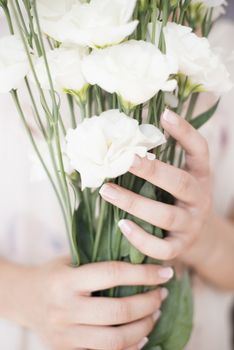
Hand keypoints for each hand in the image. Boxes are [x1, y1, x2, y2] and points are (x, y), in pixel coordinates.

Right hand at [21, 257, 170, 349]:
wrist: (23, 298)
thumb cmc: (52, 274)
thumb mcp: (71, 260)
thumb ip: (100, 260)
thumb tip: (141, 255)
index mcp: (66, 281)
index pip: (113, 274)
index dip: (144, 273)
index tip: (165, 272)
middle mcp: (65, 309)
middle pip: (119, 311)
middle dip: (149, 303)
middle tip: (162, 294)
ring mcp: (66, 335)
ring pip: (116, 340)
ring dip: (144, 327)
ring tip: (155, 314)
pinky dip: (129, 347)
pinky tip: (140, 335)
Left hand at [99, 109, 212, 261]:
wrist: (199, 237)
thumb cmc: (179, 200)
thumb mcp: (180, 177)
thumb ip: (161, 163)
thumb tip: (124, 139)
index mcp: (200, 176)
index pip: (199, 150)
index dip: (185, 132)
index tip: (165, 114)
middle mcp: (200, 199)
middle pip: (180, 183)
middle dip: (152, 171)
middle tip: (125, 159)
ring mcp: (191, 225)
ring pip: (166, 215)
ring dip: (134, 203)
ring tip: (106, 191)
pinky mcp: (180, 247)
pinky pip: (163, 248)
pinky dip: (142, 239)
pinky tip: (122, 225)